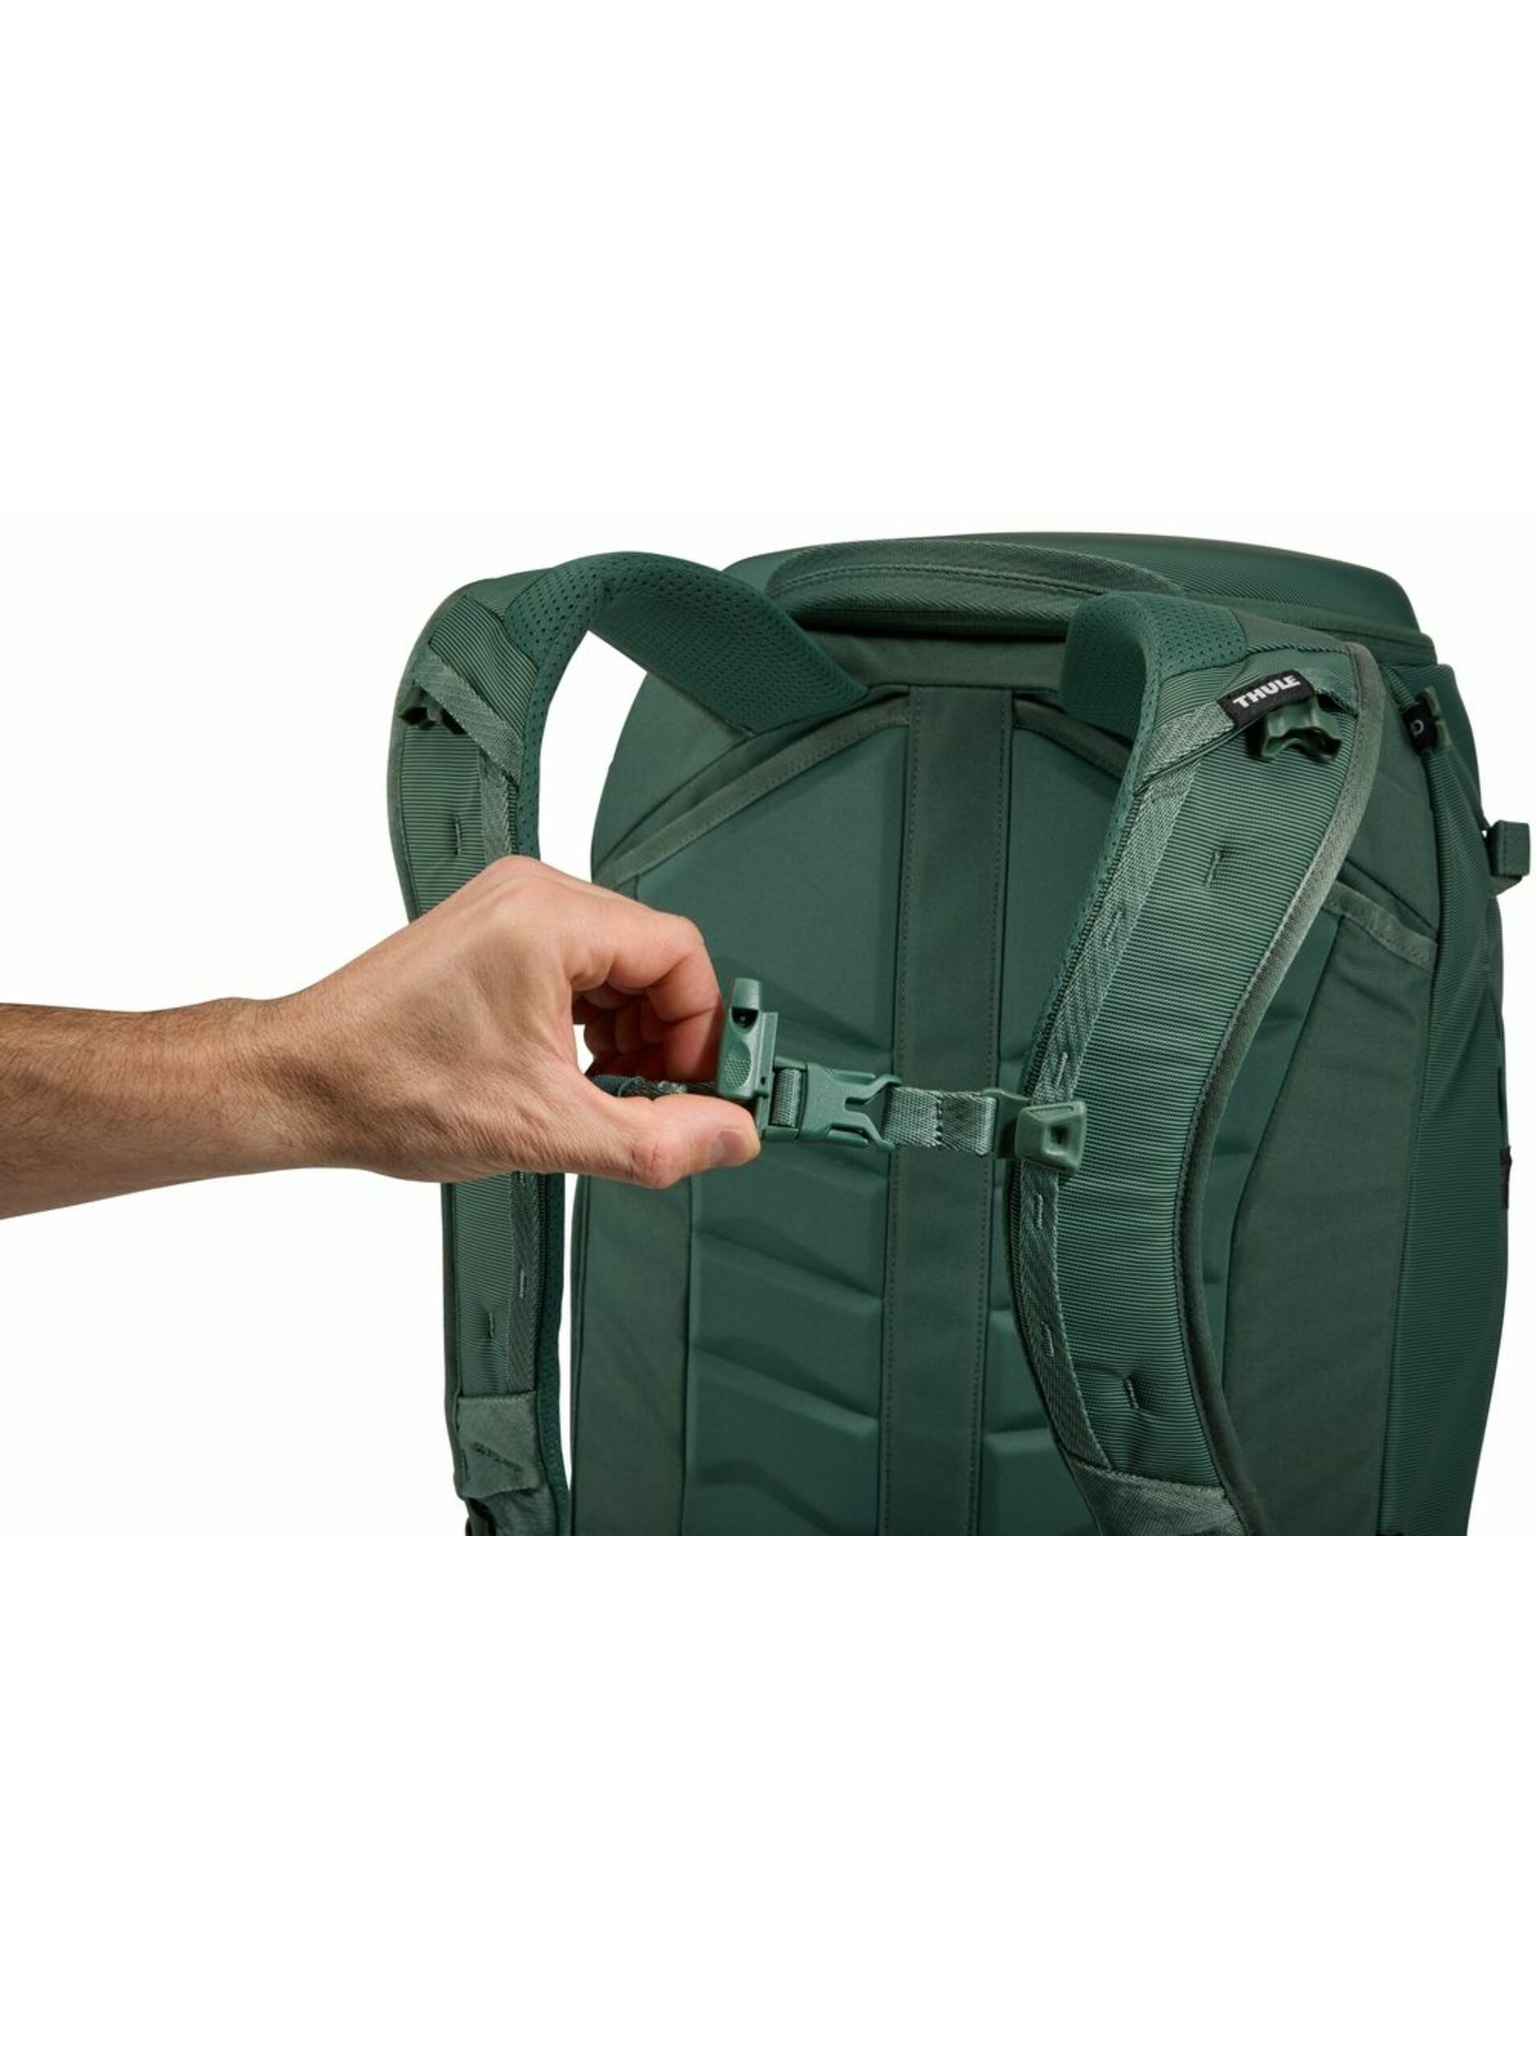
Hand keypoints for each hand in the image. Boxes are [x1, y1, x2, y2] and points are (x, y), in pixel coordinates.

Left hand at [266, 857, 760, 1187]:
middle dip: (666, 1038)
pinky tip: (574, 1075)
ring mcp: (506, 910)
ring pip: (617, 965)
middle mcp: (529, 895)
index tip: (701, 1089)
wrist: (301, 1084)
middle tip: (658, 1102)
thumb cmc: (387, 1085)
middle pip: (654, 957)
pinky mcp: (490, 934)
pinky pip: (577, 967)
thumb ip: (657, 1140)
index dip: (702, 1032)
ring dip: (630, 1035)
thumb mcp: (546, 1129)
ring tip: (607, 1096)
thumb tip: (729, 1137)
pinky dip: (592, 1023)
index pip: (681, 955)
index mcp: (548, 918)